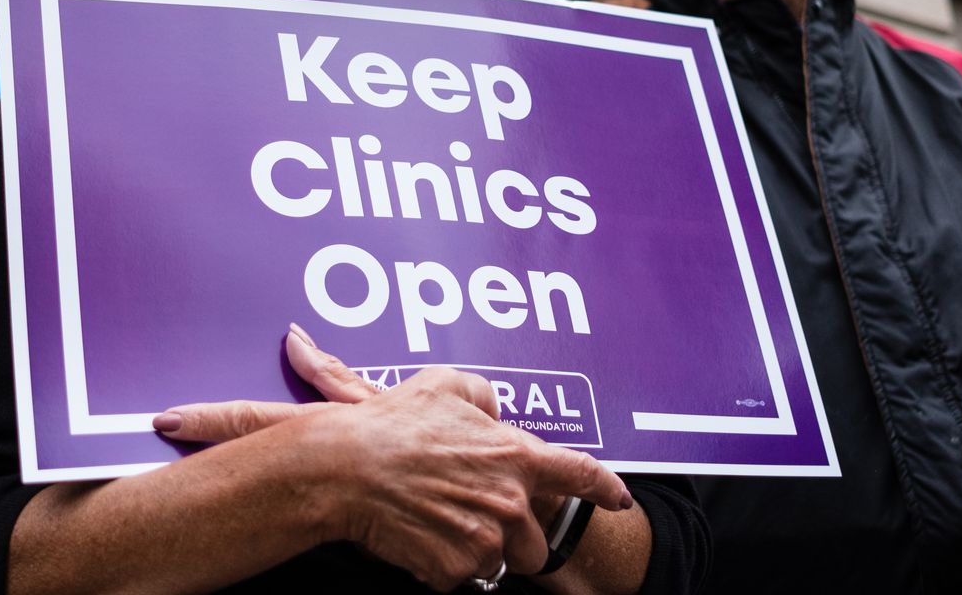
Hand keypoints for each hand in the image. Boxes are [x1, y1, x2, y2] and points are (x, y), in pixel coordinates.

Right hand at [159, 327, 630, 589]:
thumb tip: (492, 408)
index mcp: (514, 456)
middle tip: (469, 511)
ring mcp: (484, 540)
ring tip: (436, 520)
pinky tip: (416, 535)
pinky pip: (458, 577)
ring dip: (475, 547)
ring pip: (497, 560)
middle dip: (510, 529)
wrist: (344, 469)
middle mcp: (509, 501)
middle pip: (534, 536)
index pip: (578, 474)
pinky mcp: (455, 570)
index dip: (602, 488)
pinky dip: (440, 563)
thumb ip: (480, 396)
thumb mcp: (441, 386)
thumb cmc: (389, 425)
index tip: (618, 498)